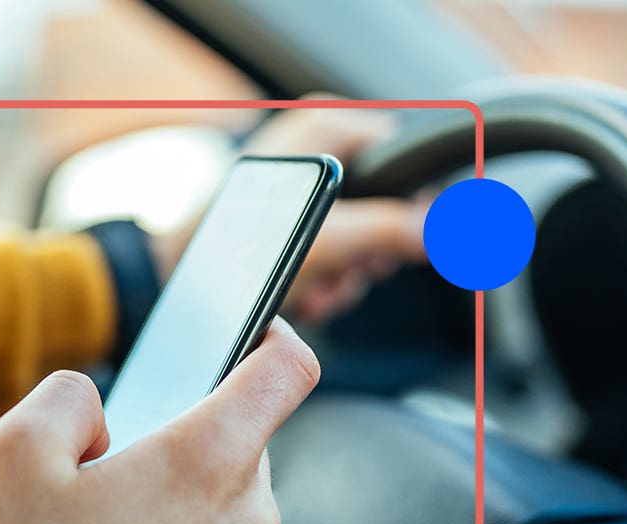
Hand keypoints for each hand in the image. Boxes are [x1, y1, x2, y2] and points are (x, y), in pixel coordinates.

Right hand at [0, 318, 319, 523]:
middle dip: (176, 430)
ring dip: (168, 490)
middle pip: (236, 434)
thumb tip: (94, 407)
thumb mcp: (12, 459)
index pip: (287, 369)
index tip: (256, 329)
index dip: (274, 334)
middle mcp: (245, 515)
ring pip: (218, 492)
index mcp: (207, 460)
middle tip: (104, 460)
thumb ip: (65, 397)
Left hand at [150, 96, 427, 323]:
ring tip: (318, 289)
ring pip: (360, 234)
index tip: (404, 247)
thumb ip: (394, 230)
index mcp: (330, 126)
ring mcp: (303, 184)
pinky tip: (305, 294)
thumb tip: (448, 231)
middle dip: (369, 254)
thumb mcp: (331, 240)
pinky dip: (325, 277)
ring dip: (346, 275)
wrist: (178, 277)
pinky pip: (331, 247)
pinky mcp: (288, 217)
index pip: (406, 157)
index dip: (413, 209)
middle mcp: (317, 145)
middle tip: (349, 272)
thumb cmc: (238, 249)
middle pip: (386, 203)